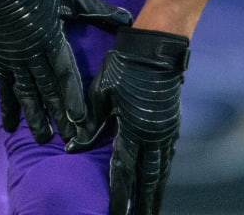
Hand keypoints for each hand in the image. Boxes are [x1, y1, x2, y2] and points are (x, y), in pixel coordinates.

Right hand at [0, 0, 129, 143]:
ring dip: (34, 116)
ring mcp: (15, 57)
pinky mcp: (1, 57)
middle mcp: (33, 53)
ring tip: (41, 137)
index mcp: (51, 37)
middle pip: (47, 89)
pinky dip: (7, 105)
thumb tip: (126, 17)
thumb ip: (97, 9)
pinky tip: (9, 124)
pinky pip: (4, 86)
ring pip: (26, 92)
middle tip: (67, 137)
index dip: (72, 97)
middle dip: (58, 115)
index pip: (64, 73)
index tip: (80, 118)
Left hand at [72, 27, 190, 214]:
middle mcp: (153, 134)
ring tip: (151, 210)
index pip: (124, 170)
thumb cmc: (124, 65)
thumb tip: (71, 146)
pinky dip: (163, 173)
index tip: (115, 214)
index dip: (119, 194)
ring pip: (161, 170)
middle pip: (148, 178)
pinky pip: (168, 156)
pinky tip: (159, 181)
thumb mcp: (100, 92)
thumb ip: (89, 123)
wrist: (156, 45)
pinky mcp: (172, 123)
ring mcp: (165, 130)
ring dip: (155, 192)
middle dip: (142, 203)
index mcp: (132, 128)